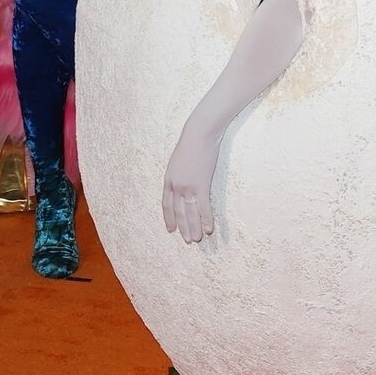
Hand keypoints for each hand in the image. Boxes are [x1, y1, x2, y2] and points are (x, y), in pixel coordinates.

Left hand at [162, 116, 221, 243]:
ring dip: (194, 228)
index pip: (166, 204)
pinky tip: (209, 229)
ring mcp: (188, 187)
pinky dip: (206, 220)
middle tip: (187, 240)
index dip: (169, 218)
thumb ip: (179, 172)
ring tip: (196, 240)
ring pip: (190, 213)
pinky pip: (203, 208)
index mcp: (169, 179)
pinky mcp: (201, 185)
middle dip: (183, 227)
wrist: (199, 134)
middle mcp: (176, 186)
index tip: (171, 229)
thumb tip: (182, 179)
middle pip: (179, 212)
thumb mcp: (179, 159)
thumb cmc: (191, 142)